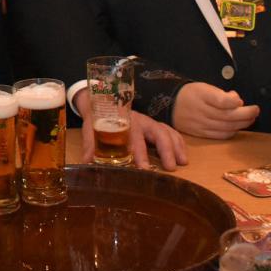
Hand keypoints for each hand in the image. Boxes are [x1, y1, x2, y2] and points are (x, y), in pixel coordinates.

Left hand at [73, 90, 187, 170]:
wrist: (100, 101)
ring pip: (166, 131)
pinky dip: (179, 142)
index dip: (139, 153)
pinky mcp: (155, 125)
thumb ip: (90, 146)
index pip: (134, 138)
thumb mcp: (90, 130)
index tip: (144, 168)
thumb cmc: (97, 118)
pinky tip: (183, 155)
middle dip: (165, 149)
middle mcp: (140, 121)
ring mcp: (149, 122)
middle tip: (170, 167)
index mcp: (124, 122)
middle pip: (157, 132)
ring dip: (176, 146)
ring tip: (183, 163)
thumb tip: (87, 163)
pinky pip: (170, 131)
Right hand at [172, 82, 259, 138]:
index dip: (233, 102)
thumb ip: (221, 94)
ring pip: (226, 127)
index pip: (220, 101)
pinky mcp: (200, 133)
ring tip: (250, 119)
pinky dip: (232, 132)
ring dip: (242, 124)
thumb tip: (238, 102)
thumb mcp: (204, 87)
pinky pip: (220, 135)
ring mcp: (200, 124)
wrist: (170, 104)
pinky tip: (237, 127)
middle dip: (245, 114)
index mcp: (201, 95)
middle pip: (227, 116)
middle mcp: (200, 111)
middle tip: (256, 110)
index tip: (241, 101)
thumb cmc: (191, 94)